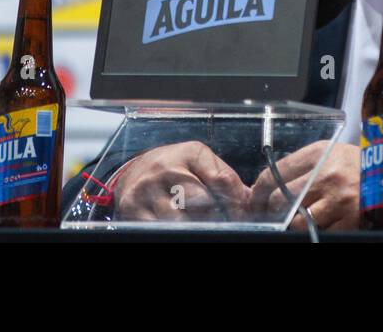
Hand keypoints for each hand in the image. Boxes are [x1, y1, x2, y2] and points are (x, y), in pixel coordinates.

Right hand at [113, 141, 248, 222]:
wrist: (134, 173)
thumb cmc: (173, 168)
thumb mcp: (199, 162)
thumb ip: (224, 177)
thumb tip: (249, 199)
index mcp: (190, 153)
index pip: (222, 180)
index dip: (236, 201)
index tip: (240, 213)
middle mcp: (167, 169)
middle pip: (204, 202)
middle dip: (217, 215)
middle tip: (220, 221)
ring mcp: (148, 190)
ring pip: (183, 219)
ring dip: (194, 225)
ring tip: (197, 223)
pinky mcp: (134, 210)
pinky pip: (162, 228)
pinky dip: (174, 229)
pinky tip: (179, 226)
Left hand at [250, 141, 360, 230]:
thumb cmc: (358, 164)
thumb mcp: (331, 154)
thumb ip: (304, 165)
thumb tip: (269, 185)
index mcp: (319, 153)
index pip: (274, 174)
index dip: (259, 191)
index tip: (255, 199)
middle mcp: (327, 175)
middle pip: (281, 200)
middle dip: (272, 210)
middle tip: (269, 214)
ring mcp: (339, 200)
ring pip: (298, 221)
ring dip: (295, 223)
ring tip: (298, 219)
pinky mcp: (349, 221)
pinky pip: (320, 232)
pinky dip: (318, 230)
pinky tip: (322, 223)